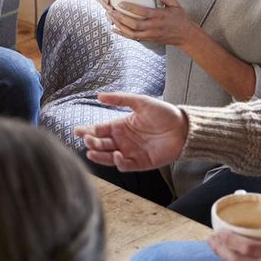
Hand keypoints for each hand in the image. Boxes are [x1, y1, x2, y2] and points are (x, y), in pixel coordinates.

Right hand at [74, 91, 188, 170]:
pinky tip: (117, 154)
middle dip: (91, 143)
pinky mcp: (140, 163)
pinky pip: (125, 165)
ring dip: (99, 155)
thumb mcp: (140, 102)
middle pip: (100, 144)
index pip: (99, 130)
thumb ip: (120, 99)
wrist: (183, 128)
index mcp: (120, 126)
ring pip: (108, 157)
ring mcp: (130, 152)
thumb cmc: (163, 113)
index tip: (77, 131)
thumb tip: (99, 95)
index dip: (87, 131)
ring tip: (91, 152)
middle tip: (87, 140)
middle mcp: (122, 140)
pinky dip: (118, 162)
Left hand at [109, 0, 199, 46]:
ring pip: (131, 33)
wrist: (186, 36)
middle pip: (134, 24)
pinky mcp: (149, 40)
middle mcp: (154, 27)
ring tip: (110, 18)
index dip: (131, 8)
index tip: (120, 3)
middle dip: (120, 18)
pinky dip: (123, 34)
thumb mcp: (174, 4)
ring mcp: (151, 35)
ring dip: (119, 26)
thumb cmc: (180, 18)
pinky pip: (133, 38)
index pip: (143, 12)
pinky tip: (115, 28)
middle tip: (111, 10)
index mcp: (160, 16)